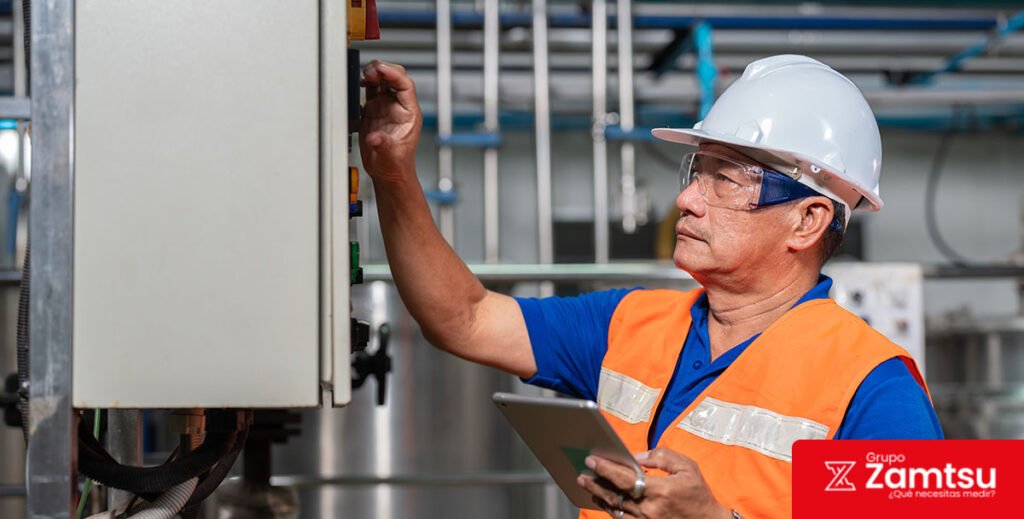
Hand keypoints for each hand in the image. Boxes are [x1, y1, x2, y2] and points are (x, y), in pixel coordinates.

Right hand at [359, 60, 422, 183]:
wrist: (387, 173)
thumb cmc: (395, 166)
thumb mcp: (390, 157)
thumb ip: (383, 146)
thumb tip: (375, 138)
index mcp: (409, 114)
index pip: (406, 85)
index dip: (394, 74)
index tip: (381, 69)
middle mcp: (398, 107)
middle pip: (395, 77)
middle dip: (382, 70)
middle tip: (369, 72)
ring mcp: (386, 107)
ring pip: (382, 80)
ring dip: (373, 73)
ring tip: (363, 75)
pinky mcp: (374, 110)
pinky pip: (371, 89)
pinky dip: (364, 83)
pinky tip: (359, 84)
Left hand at [576, 449, 731, 518]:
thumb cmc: (698, 495)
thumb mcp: (687, 467)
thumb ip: (661, 457)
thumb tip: (636, 457)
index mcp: (660, 490)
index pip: (624, 478)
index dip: (605, 468)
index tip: (592, 460)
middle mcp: (650, 509)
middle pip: (614, 496)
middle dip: (595, 484)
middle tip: (582, 474)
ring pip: (615, 510)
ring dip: (599, 497)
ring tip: (588, 486)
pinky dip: (611, 510)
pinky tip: (604, 502)